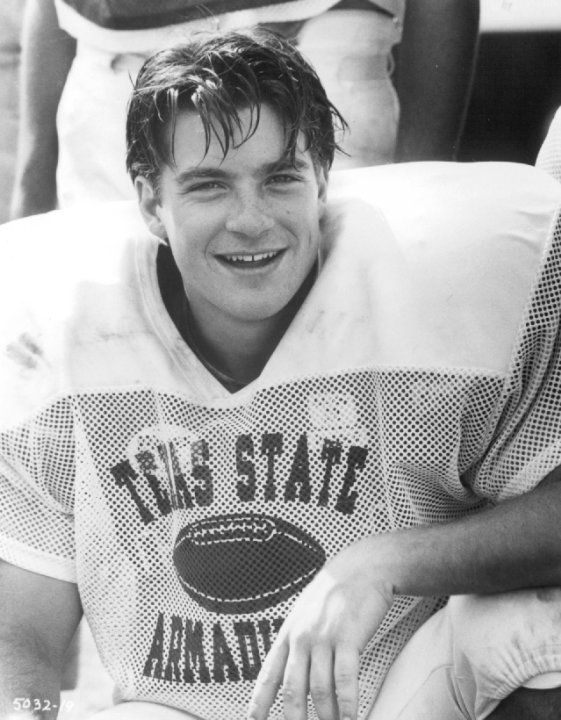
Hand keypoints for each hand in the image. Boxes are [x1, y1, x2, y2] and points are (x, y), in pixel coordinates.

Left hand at [247, 538, 393, 719]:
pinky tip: (351, 718)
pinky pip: (345, 679)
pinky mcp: (347, 638)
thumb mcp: (307, 611)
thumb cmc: (336, 590)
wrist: (362, 566)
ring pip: (319, 690)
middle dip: (294, 718)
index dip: (260, 701)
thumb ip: (299, 638)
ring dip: (327, 716)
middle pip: (292, 689)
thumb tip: (294, 666)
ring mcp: (323, 638)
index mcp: (289, 633)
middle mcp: (302, 637)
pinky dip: (348, 704)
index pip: (269, 674)